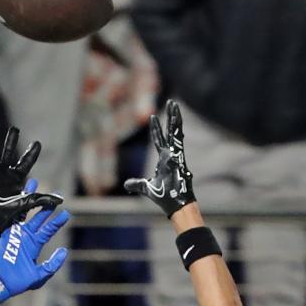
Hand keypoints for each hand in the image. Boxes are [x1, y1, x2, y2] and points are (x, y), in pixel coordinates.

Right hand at [0, 124, 61, 231]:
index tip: (37, 144)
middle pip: (9, 151)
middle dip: (11, 140)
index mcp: (16, 177)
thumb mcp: (29, 201)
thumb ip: (44, 199)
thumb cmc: (10, 210)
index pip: (26, 162)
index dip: (32, 153)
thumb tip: (61, 199)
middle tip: (14, 129)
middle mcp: (5, 171)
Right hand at [0, 181, 69, 303]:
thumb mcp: (37, 278)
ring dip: (27, 198)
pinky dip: (11, 204)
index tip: (65, 213)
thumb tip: (64, 252)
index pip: (47, 230)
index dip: (56, 222)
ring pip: (22, 210)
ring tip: (33, 185)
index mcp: (32, 245)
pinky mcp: (0, 230)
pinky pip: (7, 214)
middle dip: (44, 205)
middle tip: (52, 195)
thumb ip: (51, 266)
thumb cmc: (14, 283)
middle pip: (36, 217)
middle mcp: (23, 236)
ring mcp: (11, 232)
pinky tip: (16, 194)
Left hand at [124, 99, 195, 216]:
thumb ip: (137, 184)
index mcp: (165, 158)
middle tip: (172, 102)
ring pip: (177, 133)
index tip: (153, 117)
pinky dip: (177, 133)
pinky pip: (178, 144)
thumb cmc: (164, 195)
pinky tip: (176, 121)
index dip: (156, 129)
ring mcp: (176, 156)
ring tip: (175, 106)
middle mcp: (171, 154)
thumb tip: (127, 184)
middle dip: (172, 117)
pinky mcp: (179, 160)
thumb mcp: (146, 187)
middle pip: (172, 132)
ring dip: (176, 119)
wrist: (174, 204)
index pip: (160, 140)